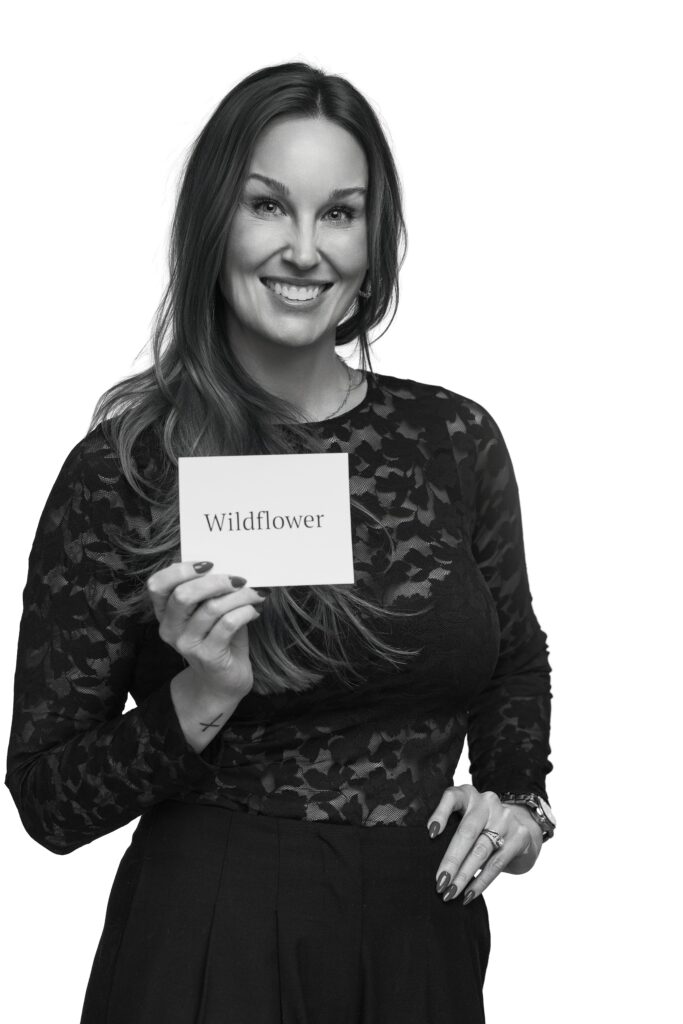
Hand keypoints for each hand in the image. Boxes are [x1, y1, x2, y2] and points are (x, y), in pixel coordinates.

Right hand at [147, 561, 265, 698]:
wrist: (223, 682)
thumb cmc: (219, 639)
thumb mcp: (209, 611)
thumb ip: (210, 591)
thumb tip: (232, 565)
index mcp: (164, 613)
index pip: (157, 585)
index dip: (181, 569)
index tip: (210, 564)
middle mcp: (170, 629)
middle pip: (183, 594)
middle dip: (215, 581)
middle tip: (239, 578)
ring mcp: (187, 645)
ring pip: (211, 608)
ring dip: (239, 596)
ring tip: (255, 594)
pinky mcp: (208, 656)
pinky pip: (228, 624)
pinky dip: (245, 612)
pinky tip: (255, 611)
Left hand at [427, 784, 543, 904]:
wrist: (520, 828)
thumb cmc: (481, 828)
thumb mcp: (465, 819)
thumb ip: (450, 830)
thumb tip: (427, 860)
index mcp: (468, 795)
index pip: (452, 797)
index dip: (440, 814)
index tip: (430, 833)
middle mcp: (487, 802)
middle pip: (467, 831)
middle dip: (452, 860)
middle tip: (439, 882)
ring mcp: (506, 818)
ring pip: (481, 850)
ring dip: (464, 876)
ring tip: (451, 893)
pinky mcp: (520, 836)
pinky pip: (496, 863)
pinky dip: (480, 882)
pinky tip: (468, 895)